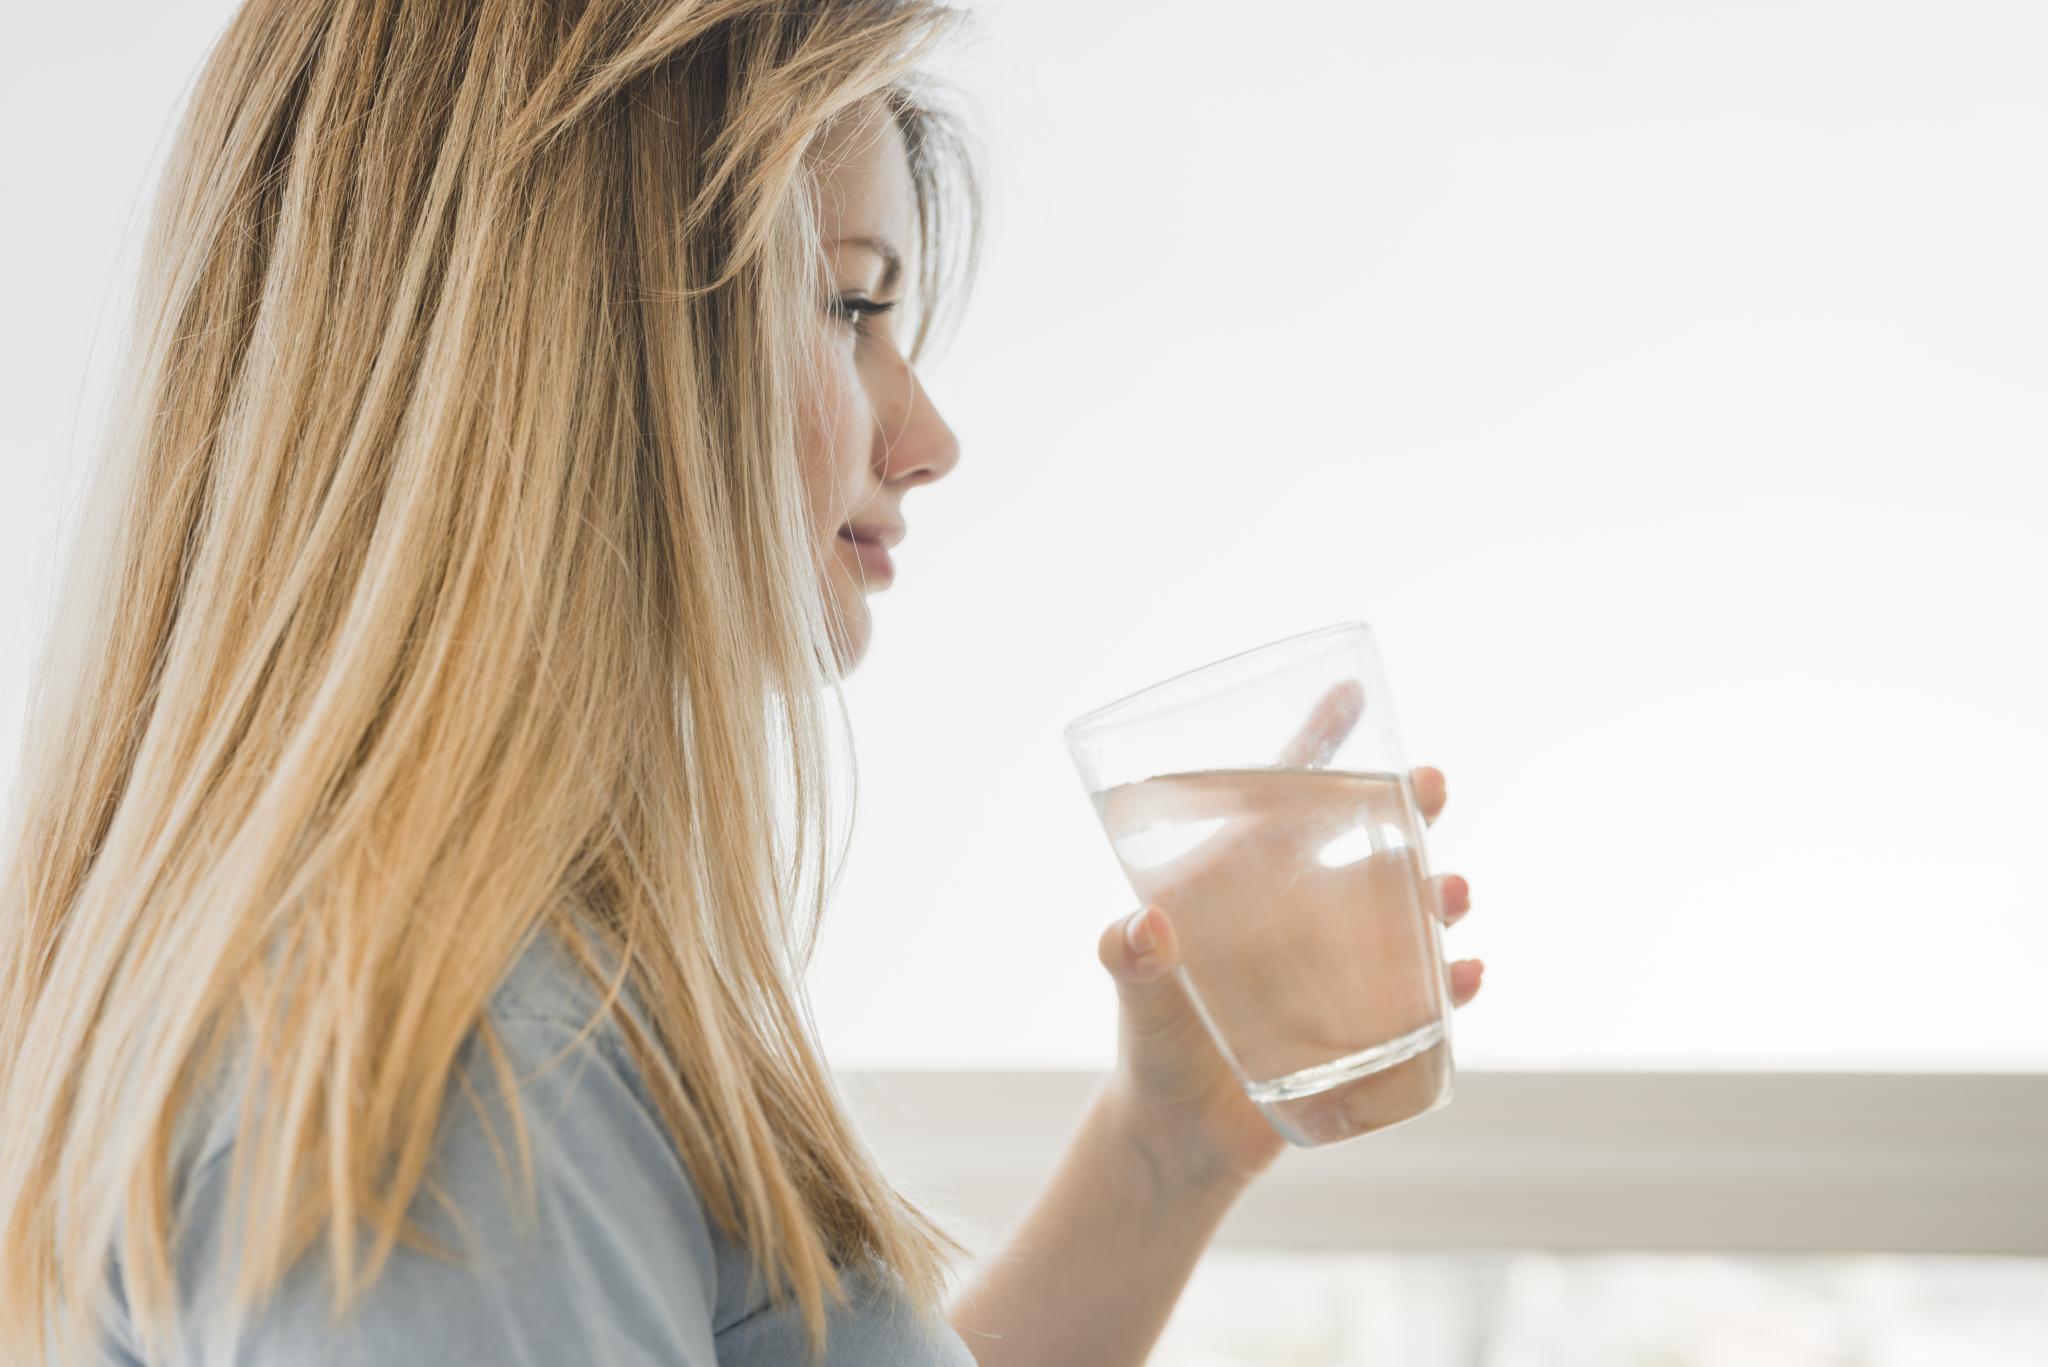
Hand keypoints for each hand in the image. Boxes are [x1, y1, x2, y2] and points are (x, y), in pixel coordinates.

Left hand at [1095, 681, 1483, 1192]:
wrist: (1181, 1136)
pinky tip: (1467, 976)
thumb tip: (1140, 929)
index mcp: (1243, 883)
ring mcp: (1342, 968)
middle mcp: (1301, 913)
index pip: (1280, 799)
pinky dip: (1452, 987)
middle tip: (1431, 785)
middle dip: (1404, 808)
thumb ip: (1129, 961)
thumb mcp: (1135, 998)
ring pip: (1405, 912)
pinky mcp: (1367, 1028)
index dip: (1316, 744)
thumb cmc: (1152, 1046)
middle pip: (1362, 843)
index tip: (1351, 690)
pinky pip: (1424, 1000)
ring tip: (1453, 892)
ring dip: (1438, 894)